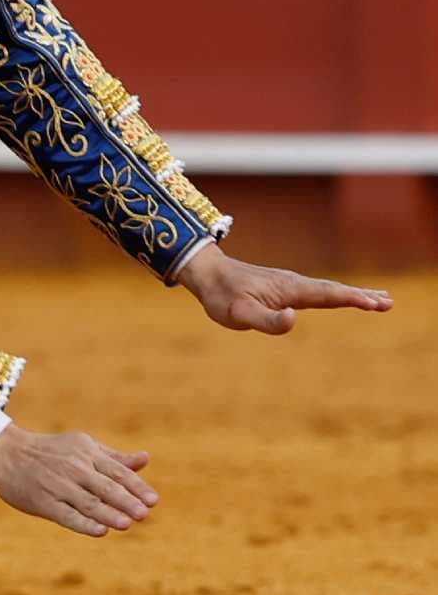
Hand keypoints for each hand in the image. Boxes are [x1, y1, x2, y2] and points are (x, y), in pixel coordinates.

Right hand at [0, 426, 157, 537]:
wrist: (4, 452)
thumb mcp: (82, 447)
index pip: (116, 471)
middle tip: (144, 514)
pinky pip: (66, 515)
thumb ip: (113, 458)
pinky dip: (84, 523)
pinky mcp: (43, 502)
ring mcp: (57, 486)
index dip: (136, 486)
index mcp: (86, 453)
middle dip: (126, 501)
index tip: (153, 501)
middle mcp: (73, 468)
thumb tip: (145, 459)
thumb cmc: (49, 452)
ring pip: (88, 503)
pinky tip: (100, 531)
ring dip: (109, 513)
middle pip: (105, 487)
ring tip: (127, 524)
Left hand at [176, 244, 392, 335]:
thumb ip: (267, 320)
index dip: (353, 300)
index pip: (328, 295)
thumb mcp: (240, 314)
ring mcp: (289, 284)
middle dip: (361, 296)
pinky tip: (338, 297)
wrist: (206, 274)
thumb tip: (294, 318)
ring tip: (376, 299)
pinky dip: (335, 293)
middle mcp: (294, 284)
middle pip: (334, 290)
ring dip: (352, 294)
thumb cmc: (222, 296)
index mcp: (290, 290)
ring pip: (327, 289)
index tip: (377, 304)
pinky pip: (316, 291)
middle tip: (388, 302)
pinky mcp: (282, 287)